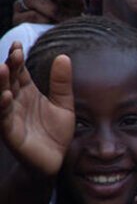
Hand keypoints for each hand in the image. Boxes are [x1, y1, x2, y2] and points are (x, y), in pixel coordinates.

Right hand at [0, 43, 74, 176]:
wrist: (56, 159)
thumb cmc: (56, 132)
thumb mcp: (64, 104)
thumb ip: (62, 82)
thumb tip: (63, 56)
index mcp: (27, 92)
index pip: (19, 72)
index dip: (17, 59)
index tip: (19, 44)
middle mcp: (16, 101)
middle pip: (9, 80)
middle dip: (9, 66)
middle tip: (13, 52)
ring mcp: (10, 116)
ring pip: (1, 96)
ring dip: (0, 83)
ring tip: (2, 68)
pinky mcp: (10, 132)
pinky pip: (4, 118)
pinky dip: (3, 107)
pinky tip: (6, 96)